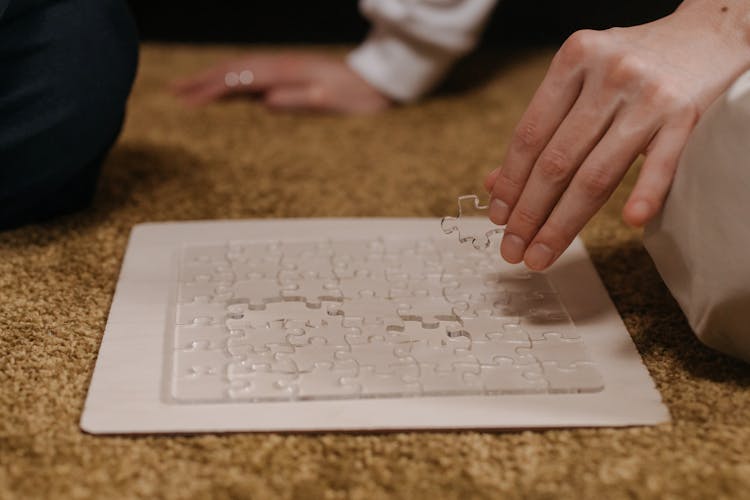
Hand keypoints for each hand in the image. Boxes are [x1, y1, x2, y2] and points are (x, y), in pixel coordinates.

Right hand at [171, 52, 391, 113]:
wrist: (377, 82)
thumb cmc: (357, 97)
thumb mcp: (334, 103)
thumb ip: (301, 100)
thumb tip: (267, 101)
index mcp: (289, 73)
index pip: (242, 80)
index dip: (213, 90)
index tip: (189, 102)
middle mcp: (282, 65)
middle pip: (234, 69)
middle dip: (202, 80)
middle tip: (173, 91)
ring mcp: (283, 66)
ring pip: (240, 68)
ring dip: (212, 76)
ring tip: (186, 86)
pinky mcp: (287, 72)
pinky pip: (251, 73)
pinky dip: (229, 77)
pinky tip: (221, 85)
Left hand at [485, 0, 749, 269]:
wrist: (707, 35)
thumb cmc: (633, 65)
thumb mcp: (580, 81)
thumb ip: (542, 128)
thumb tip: (494, 185)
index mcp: (573, 60)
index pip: (529, 135)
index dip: (509, 183)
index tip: (497, 219)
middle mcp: (608, 74)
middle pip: (557, 161)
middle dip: (528, 213)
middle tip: (513, 249)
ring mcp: (648, 94)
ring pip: (596, 173)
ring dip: (562, 223)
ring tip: (541, 254)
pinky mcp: (685, 114)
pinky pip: (663, 162)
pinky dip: (645, 193)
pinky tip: (628, 223)